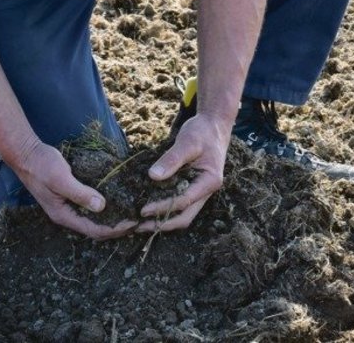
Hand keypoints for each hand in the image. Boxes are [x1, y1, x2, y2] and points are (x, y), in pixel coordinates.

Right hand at [13, 139, 136, 239]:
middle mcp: (66, 214)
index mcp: (63, 215)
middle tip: (136, 222)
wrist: (26, 153)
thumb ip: (80, 193)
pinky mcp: (70, 196)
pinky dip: (104, 208)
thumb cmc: (42, 165)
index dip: (114, 229)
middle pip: (94, 228)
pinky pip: (90, 207)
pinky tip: (117, 200)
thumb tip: (101, 206)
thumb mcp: (61, 178)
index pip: (93, 230)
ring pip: (93, 219)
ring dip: (111, 219)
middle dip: (115, 228)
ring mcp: (67, 206)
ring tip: (130, 214)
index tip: (132, 223)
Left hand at [138, 112, 229, 231]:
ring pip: (183, 214)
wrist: (213, 126)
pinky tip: (150, 209)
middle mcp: (206, 191)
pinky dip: (166, 210)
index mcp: (210, 181)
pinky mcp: (192, 188)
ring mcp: (200, 191)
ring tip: (141, 224)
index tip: (143, 210)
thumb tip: (153, 176)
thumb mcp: (188, 142)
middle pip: (185, 216)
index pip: (184, 201)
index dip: (163, 207)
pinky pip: (179, 204)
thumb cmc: (203, 132)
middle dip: (163, 224)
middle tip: (139, 227)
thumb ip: (172, 159)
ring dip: (164, 221)